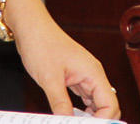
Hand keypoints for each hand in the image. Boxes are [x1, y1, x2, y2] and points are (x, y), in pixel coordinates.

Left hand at [7, 0, 118, 117]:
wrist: (29, 26)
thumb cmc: (41, 44)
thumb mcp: (49, 79)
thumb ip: (60, 104)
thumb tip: (67, 122)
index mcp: (93, 73)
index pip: (110, 105)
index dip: (102, 121)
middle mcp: (92, 74)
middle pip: (106, 105)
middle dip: (97, 120)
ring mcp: (84, 75)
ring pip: (95, 103)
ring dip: (88, 116)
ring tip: (73, 122)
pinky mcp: (73, 76)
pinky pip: (84, 97)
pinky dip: (79, 109)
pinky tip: (70, 115)